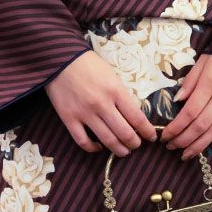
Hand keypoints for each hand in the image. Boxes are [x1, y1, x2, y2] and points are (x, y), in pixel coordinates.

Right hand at [45, 50, 159, 154]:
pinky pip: (83, 141)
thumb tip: (134, 117)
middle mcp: (102, 104)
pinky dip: (93, 148)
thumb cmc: (90, 66)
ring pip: (107, 140)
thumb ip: (123, 97)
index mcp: (116, 91)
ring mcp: (84, 113)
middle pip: (125, 133)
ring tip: (124, 151)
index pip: (138, 118)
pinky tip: (99, 147)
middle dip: (135, 143)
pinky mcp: (68, 118)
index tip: (151, 137)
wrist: (60, 60)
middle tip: (137, 145)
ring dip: (119, 149)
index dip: (147, 132)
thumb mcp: (113, 77)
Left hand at [164, 52, 211, 160]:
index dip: (175, 127)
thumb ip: (190, 81)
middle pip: (201, 125)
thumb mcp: (203, 61)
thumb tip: (178, 101)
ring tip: (187, 154)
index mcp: (209, 83)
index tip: (165, 136)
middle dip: (184, 139)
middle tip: (172, 147)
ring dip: (200, 144)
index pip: (189, 112)